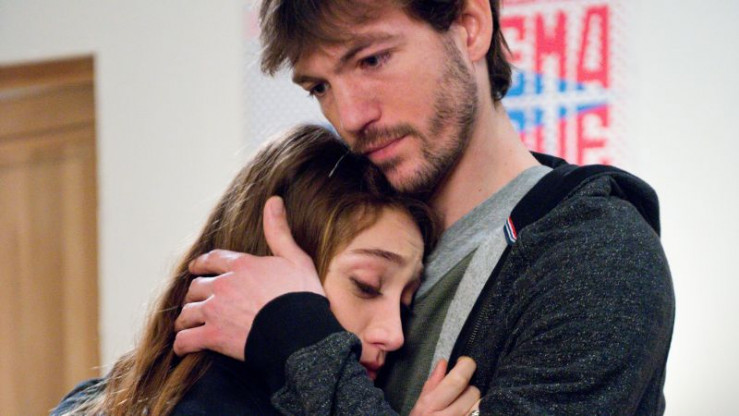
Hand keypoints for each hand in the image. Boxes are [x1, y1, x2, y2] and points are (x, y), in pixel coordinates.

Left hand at [173, 196, 324, 359]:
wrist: (300, 333)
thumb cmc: (301, 297)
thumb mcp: (295, 259)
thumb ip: (279, 231)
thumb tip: (273, 200)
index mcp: (242, 266)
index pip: (213, 260)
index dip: (202, 264)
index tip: (196, 268)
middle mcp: (223, 285)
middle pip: (197, 286)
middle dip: (196, 293)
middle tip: (196, 301)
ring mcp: (215, 311)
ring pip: (187, 312)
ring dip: (186, 318)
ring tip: (187, 325)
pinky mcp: (213, 336)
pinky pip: (187, 339)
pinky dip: (183, 344)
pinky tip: (184, 347)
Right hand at [409, 357, 480, 415]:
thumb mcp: (420, 406)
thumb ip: (432, 384)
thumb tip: (443, 362)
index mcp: (431, 406)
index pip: (457, 380)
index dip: (466, 366)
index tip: (466, 363)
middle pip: (473, 392)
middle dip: (469, 389)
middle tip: (462, 393)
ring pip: (480, 405)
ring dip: (475, 404)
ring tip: (465, 408)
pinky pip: (480, 414)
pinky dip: (476, 411)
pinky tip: (468, 412)